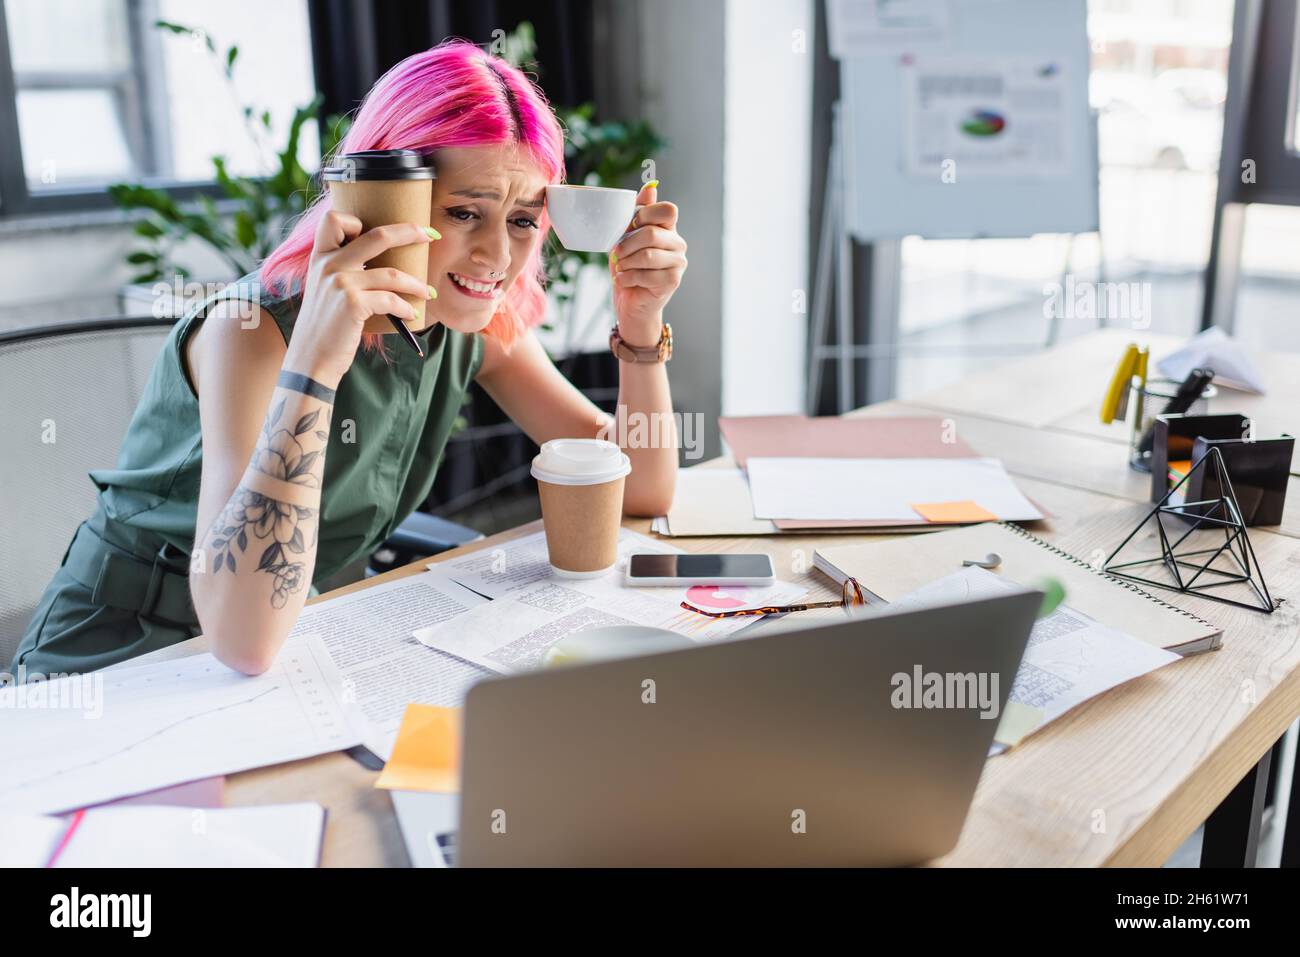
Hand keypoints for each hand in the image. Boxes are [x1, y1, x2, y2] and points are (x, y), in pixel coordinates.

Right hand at [283, 212, 436, 386]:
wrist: (311, 358)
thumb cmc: (326, 326)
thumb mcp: (326, 290)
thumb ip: (343, 271)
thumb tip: (385, 263)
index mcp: (321, 257)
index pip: (334, 219)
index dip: (359, 220)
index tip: (383, 230)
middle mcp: (329, 265)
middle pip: (378, 235)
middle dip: (410, 232)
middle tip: (431, 235)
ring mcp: (340, 283)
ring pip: (391, 274)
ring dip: (416, 284)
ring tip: (427, 292)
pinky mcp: (352, 304)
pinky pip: (390, 300)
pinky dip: (405, 307)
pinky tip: (411, 314)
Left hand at [609, 181, 686, 346]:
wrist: (631, 302)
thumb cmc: (628, 267)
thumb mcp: (627, 237)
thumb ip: (637, 213)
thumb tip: (650, 187)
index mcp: (668, 228)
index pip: (669, 210)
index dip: (646, 215)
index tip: (630, 226)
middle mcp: (678, 244)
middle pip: (652, 233)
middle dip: (627, 244)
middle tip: (617, 253)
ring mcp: (678, 263)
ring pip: (648, 255)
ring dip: (626, 263)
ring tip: (620, 268)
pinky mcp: (673, 281)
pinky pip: (646, 275)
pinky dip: (628, 278)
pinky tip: (624, 280)